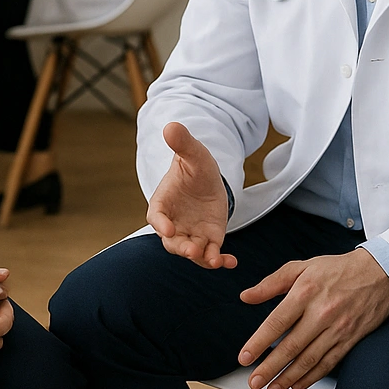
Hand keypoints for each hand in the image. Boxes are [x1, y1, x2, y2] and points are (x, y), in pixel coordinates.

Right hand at [146, 122, 234, 269]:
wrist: (208, 177)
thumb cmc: (194, 165)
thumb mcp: (193, 153)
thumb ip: (182, 143)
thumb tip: (171, 126)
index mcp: (163, 204)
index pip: (157, 216)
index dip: (161, 224)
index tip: (167, 229)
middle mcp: (174, 224)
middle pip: (173, 242)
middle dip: (181, 249)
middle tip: (192, 252)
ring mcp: (191, 234)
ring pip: (193, 252)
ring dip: (202, 259)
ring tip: (215, 261)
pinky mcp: (209, 240)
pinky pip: (211, 254)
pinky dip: (220, 260)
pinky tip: (231, 262)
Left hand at [237, 248, 388, 388]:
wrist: (379, 273)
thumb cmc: (338, 270)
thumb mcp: (302, 267)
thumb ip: (272, 283)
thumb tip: (247, 296)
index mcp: (305, 292)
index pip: (277, 322)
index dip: (258, 343)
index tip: (245, 357)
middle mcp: (321, 312)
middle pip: (291, 346)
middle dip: (270, 368)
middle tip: (254, 381)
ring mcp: (337, 328)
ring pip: (309, 359)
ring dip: (288, 378)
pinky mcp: (349, 339)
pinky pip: (328, 363)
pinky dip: (312, 377)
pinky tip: (298, 384)